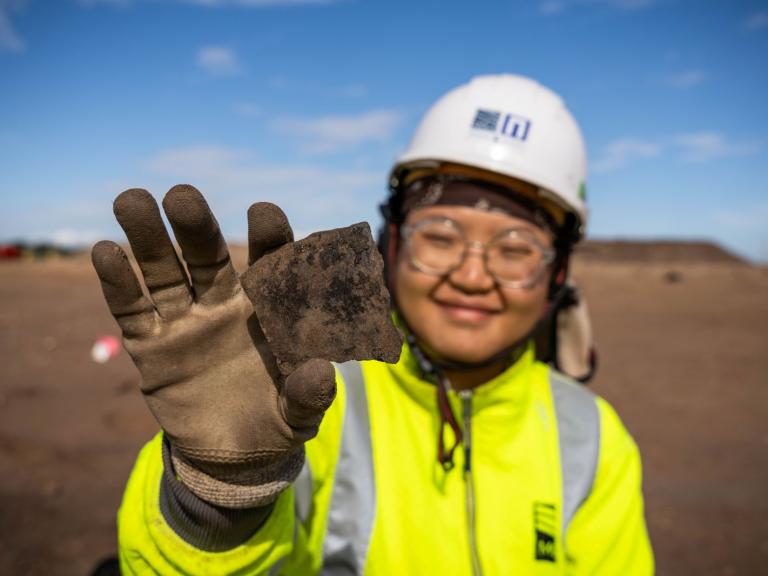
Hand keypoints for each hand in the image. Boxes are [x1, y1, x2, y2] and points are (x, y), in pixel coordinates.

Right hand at [91, 185, 335, 506]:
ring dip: (148, 239)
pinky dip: (119, 284)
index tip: (263, 211)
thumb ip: (310, 394)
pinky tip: (105, 251)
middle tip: (182, 195)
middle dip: (195, 225)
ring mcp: (185, 321)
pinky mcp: (151, 346)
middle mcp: (223, 303)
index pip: (269, 262)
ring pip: (164, 273)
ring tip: (132, 200)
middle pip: (207, 255)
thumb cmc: (276, 419)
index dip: (267, 236)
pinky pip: (133, 311)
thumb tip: (321, 372)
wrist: (234, 454)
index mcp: (267, 308)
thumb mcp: (300, 413)